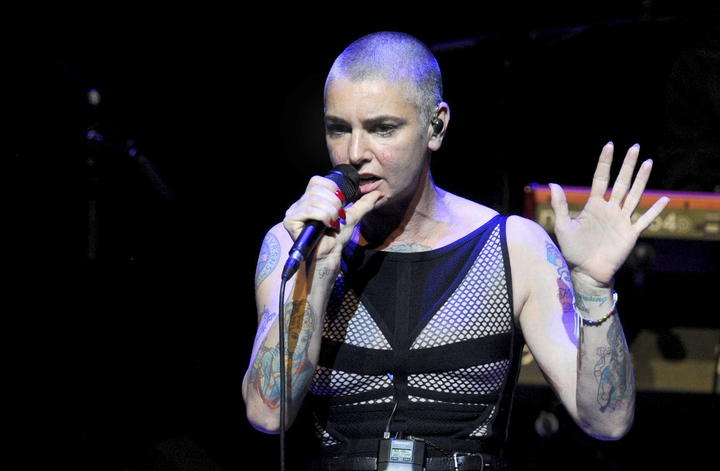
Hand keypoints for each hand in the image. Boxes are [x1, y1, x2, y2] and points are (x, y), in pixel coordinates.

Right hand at [283, 175, 380, 265]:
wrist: (331, 254)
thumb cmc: (337, 237)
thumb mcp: (352, 216)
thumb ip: (363, 204)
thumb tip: (378, 194)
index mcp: (310, 199)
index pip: (317, 180)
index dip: (332, 188)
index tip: (342, 203)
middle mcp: (299, 203)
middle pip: (317, 189)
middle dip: (334, 202)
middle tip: (338, 216)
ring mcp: (293, 212)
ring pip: (315, 200)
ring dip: (330, 211)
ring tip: (333, 222)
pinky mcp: (291, 221)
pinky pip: (309, 210)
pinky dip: (323, 216)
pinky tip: (327, 225)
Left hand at [549, 142, 669, 285]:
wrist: (586, 271)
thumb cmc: (573, 250)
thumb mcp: (563, 226)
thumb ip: (560, 205)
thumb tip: (552, 183)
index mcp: (594, 205)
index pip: (601, 179)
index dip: (605, 163)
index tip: (610, 145)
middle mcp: (610, 209)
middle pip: (621, 182)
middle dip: (628, 165)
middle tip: (635, 147)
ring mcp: (622, 220)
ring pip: (635, 195)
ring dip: (642, 179)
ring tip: (649, 162)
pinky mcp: (631, 233)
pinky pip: (645, 220)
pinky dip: (655, 210)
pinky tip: (665, 199)